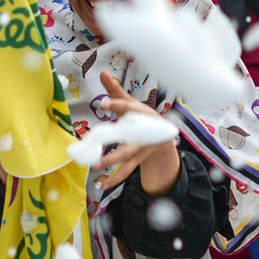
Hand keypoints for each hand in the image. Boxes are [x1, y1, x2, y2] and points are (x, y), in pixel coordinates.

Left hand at [92, 72, 179, 194]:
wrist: (164, 136)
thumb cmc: (142, 117)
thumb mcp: (131, 102)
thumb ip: (115, 90)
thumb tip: (102, 72)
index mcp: (141, 115)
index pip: (128, 108)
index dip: (116, 104)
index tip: (103, 102)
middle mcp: (141, 134)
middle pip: (128, 141)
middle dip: (113, 143)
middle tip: (96, 146)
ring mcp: (139, 150)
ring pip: (126, 162)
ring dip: (112, 168)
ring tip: (94, 168)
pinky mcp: (136, 161)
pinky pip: (125, 173)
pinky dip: (113, 180)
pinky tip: (100, 185)